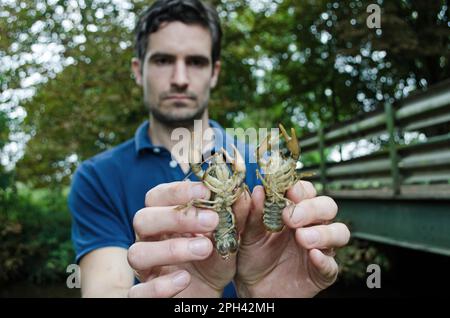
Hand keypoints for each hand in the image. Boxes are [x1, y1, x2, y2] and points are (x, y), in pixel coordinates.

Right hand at [127, 181, 248, 297]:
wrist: (210, 295)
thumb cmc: (213, 261)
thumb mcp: (227, 239)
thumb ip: (233, 217)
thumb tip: (243, 193)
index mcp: (162, 219)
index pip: (158, 196)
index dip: (178, 191)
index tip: (207, 191)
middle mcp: (148, 240)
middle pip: (143, 219)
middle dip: (176, 217)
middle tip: (212, 220)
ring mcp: (145, 268)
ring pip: (137, 253)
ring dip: (171, 249)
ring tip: (205, 249)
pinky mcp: (144, 295)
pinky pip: (138, 291)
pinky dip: (160, 286)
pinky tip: (185, 279)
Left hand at [235, 181, 349, 297]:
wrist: (252, 289)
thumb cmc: (253, 256)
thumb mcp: (248, 234)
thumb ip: (253, 213)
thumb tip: (258, 190)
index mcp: (294, 211)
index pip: (306, 191)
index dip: (300, 189)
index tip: (287, 192)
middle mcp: (311, 226)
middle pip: (328, 206)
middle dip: (312, 209)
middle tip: (290, 218)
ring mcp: (320, 248)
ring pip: (339, 232)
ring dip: (323, 232)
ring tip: (302, 238)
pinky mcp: (322, 272)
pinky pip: (332, 265)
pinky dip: (325, 260)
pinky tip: (313, 256)